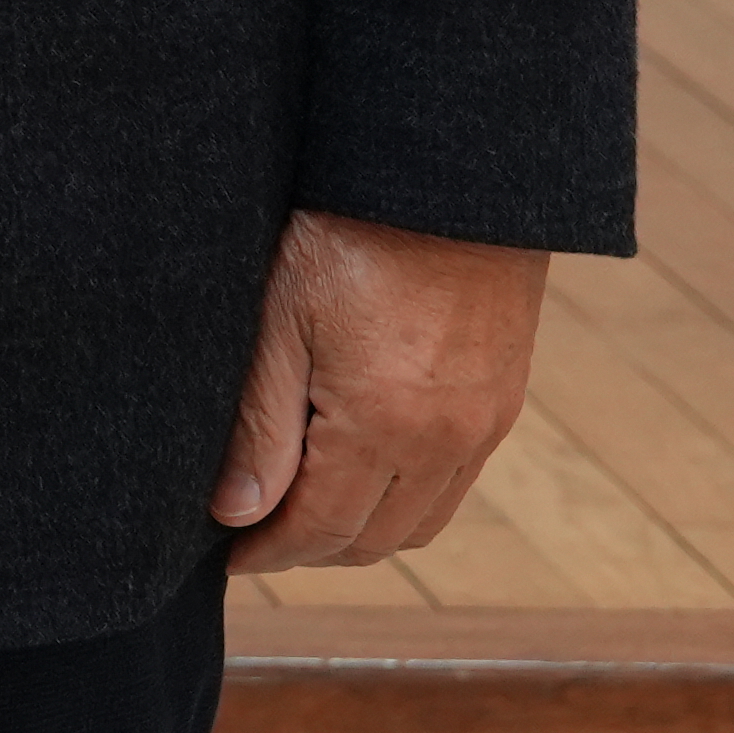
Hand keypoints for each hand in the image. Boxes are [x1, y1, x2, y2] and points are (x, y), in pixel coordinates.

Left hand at [213, 209, 548, 571]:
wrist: (449, 175)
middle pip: (374, 539)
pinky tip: (366, 472)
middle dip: (312, 550)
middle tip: (259, 538)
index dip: (271, 552)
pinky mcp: (502, 402)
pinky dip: (408, 498)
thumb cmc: (347, 232)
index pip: (321, 529)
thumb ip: (258, 425)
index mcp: (382, 425)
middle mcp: (444, 440)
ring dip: (363, 531)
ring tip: (306, 513)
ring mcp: (483, 424)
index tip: (231, 557)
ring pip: (420, 520)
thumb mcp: (279, 319)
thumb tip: (236, 514)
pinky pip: (455, 483)